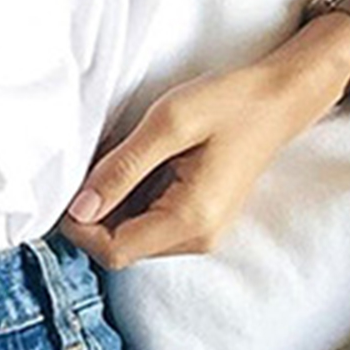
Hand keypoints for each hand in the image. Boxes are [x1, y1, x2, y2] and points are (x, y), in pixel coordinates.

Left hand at [60, 15, 349, 269]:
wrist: (280, 97)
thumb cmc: (230, 103)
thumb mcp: (167, 124)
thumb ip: (120, 169)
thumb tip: (79, 208)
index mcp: (191, 221)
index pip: (113, 252)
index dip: (80, 226)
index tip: (69, 186)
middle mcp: (197, 238)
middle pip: (120, 247)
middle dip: (95, 210)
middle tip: (95, 160)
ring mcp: (201, 231)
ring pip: (131, 234)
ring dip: (112, 200)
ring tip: (118, 153)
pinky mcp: (199, 218)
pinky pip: (148, 220)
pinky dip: (130, 195)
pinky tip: (135, 160)